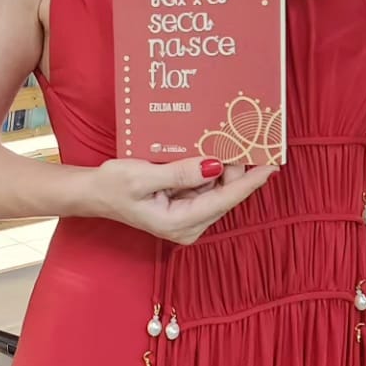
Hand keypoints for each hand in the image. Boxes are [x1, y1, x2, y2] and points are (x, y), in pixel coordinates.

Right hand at [83, 157, 275, 243]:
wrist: (95, 194)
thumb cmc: (113, 186)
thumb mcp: (142, 176)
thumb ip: (180, 173)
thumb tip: (213, 166)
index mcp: (179, 223)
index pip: (223, 201)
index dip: (249, 182)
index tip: (271, 166)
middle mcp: (188, 226)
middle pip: (224, 195)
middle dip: (234, 169)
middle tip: (243, 138)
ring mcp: (187, 219)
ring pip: (217, 190)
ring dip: (222, 167)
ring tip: (227, 140)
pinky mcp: (185, 209)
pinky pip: (206, 188)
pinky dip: (210, 171)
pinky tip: (211, 152)